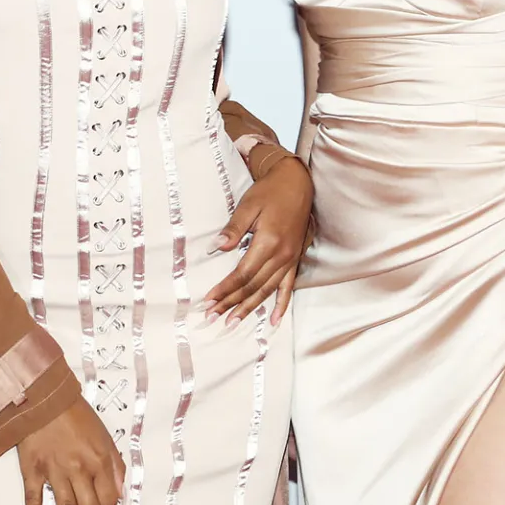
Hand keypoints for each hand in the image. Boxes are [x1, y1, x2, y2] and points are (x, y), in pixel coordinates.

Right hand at [15, 397, 124, 504]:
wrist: (42, 397)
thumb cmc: (76, 416)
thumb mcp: (104, 436)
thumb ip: (114, 466)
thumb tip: (119, 495)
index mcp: (99, 460)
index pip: (109, 498)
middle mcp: (78, 470)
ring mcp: (53, 472)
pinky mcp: (32, 470)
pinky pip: (33, 499)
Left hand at [202, 156, 312, 327]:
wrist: (296, 182)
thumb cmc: (270, 191)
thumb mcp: (248, 205)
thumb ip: (233, 228)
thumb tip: (215, 248)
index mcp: (268, 242)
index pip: (242, 274)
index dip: (225, 289)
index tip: (208, 301)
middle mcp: (281, 255)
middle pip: (253, 286)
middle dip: (231, 303)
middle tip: (212, 317)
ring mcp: (290, 259)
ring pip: (267, 290)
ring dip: (249, 308)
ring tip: (233, 323)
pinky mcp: (295, 259)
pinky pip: (288, 287)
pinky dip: (281, 305)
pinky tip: (273, 321)